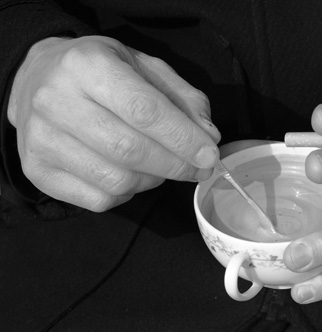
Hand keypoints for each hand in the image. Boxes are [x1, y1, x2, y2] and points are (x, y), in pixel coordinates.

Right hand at [7, 36, 220, 210]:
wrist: (36, 79)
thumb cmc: (100, 73)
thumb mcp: (145, 68)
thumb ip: (182, 98)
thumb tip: (208, 136)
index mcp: (88, 65)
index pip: (144, 110)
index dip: (183, 139)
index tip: (210, 155)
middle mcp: (56, 101)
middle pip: (130, 150)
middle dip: (177, 165)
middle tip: (199, 169)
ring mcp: (41, 139)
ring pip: (116, 181)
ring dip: (153, 180)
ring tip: (160, 165)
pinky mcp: (38, 170)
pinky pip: (99, 199)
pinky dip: (127, 194)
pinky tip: (130, 174)